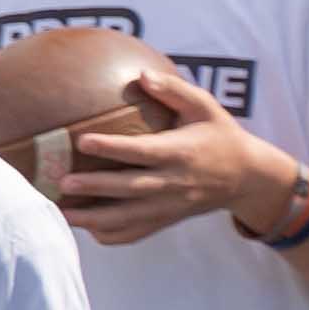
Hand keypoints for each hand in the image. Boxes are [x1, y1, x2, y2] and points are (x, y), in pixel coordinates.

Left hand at [46, 70, 277, 244]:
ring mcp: (170, 206)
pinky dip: (111, 234)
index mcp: (181, 153)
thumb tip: (142, 74)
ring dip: (94, 218)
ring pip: (129, 218)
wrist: (247, 178)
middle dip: (96, 187)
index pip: (143, 152)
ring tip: (61, 212)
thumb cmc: (220, 135)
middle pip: (131, 189)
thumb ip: (174, 90)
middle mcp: (175, 183)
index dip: (113, 148)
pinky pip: (136, 233)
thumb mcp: (206, 107)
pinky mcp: (167, 220)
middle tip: (62, 182)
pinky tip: (84, 227)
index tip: (82, 141)